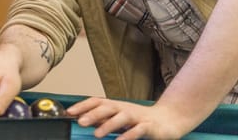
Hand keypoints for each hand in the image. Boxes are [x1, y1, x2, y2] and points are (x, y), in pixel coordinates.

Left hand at [67, 98, 189, 139]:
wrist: (168, 120)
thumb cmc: (140, 121)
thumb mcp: (119, 118)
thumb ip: (104, 119)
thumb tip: (83, 120)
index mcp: (116, 106)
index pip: (97, 102)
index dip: (83, 106)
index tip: (69, 112)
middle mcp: (125, 109)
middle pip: (107, 107)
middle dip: (93, 114)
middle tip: (80, 122)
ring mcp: (137, 117)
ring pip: (122, 117)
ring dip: (108, 124)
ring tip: (97, 134)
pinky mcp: (149, 127)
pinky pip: (138, 130)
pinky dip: (128, 135)